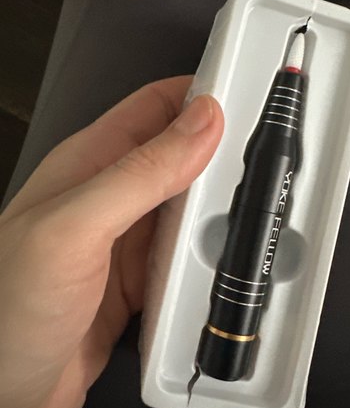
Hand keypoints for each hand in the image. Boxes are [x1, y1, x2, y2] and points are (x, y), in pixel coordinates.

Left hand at [0, 76, 223, 407]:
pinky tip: (228, 261)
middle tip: (265, 160)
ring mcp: (125, 242)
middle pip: (180, 158)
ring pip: (190, 209)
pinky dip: (212, 256)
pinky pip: (188, 257)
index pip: (154, 107)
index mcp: (89, 165)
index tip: (247, 93)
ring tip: (256, 209)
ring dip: (221, 210)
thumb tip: (201, 123)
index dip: (199, 93)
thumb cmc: (7, 314)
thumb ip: (141, 173)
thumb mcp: (76, 229)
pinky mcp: (138, 284)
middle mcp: (110, 198)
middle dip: (223, 155)